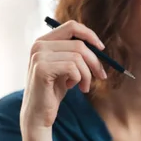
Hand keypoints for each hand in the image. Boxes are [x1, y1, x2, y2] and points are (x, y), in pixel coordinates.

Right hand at [20, 20, 106, 140]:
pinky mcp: (42, 68)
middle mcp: (39, 45)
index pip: (71, 26)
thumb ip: (76, 55)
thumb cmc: (54, 91)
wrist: (39, 113)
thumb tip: (99, 47)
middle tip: (102, 76)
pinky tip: (71, 87)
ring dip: (87, 75)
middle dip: (95, 62)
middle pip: (79, 44)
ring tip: (84, 87)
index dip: (90, 35)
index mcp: (45, 41)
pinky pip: (73, 68)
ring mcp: (39, 55)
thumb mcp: (67, 69)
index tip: (102, 49)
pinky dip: (79, 79)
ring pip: (78, 57)